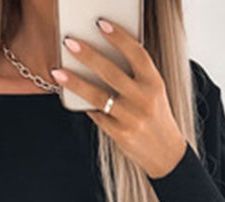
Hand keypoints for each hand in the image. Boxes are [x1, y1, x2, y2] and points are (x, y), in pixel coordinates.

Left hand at [51, 19, 187, 177]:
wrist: (166, 153)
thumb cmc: (155, 116)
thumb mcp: (153, 92)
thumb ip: (134, 76)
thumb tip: (100, 59)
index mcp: (154, 83)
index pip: (136, 53)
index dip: (119, 37)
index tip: (101, 24)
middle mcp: (144, 99)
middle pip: (112, 72)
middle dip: (88, 55)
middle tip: (70, 43)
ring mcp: (132, 118)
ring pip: (98, 96)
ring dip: (76, 83)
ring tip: (58, 72)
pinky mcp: (121, 134)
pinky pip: (98, 116)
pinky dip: (86, 106)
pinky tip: (73, 96)